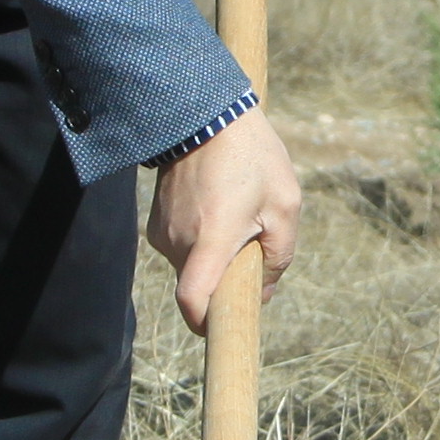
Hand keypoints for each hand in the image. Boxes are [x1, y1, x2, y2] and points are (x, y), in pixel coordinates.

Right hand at [147, 104, 300, 334]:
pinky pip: (183, 248)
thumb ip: (279, 256)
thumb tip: (265, 293)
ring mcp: (162, 231)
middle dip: (228, 279)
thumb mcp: (285, 205)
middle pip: (202, 286)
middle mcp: (178, 241)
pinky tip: (217, 207)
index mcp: (211, 239)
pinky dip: (202, 242)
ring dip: (216, 257)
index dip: (207, 325)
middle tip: (253, 240)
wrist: (205, 112)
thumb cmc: (252, 158)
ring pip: (193, 267)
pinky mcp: (155, 222)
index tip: (225, 327)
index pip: (193, 301)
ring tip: (235, 213)